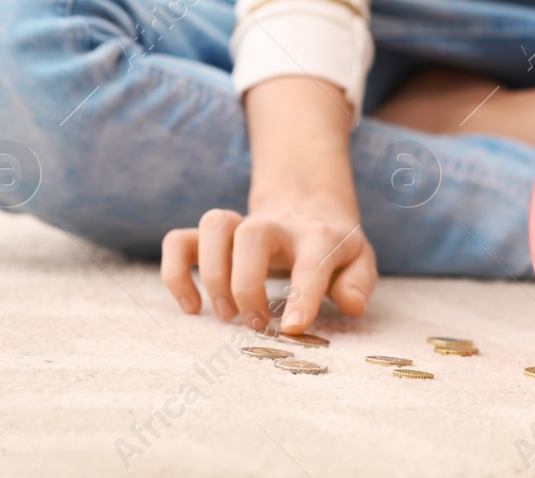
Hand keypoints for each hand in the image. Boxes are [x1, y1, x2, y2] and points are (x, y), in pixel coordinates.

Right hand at [160, 76, 377, 332]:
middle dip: (247, 284)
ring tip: (225, 315)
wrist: (309, 207)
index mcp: (319, 235)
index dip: (303, 294)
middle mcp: (278, 225)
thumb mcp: (359, 261)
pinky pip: (180, 240)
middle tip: (257, 324)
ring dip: (213, 274)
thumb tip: (352, 305)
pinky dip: (175, 272)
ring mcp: (242, 226)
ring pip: (214, 225)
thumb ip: (358, 283)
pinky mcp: (214, 236)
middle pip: (252, 233)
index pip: (312, 260)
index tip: (292, 329)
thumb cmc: (333, 247)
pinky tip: (191, 307)